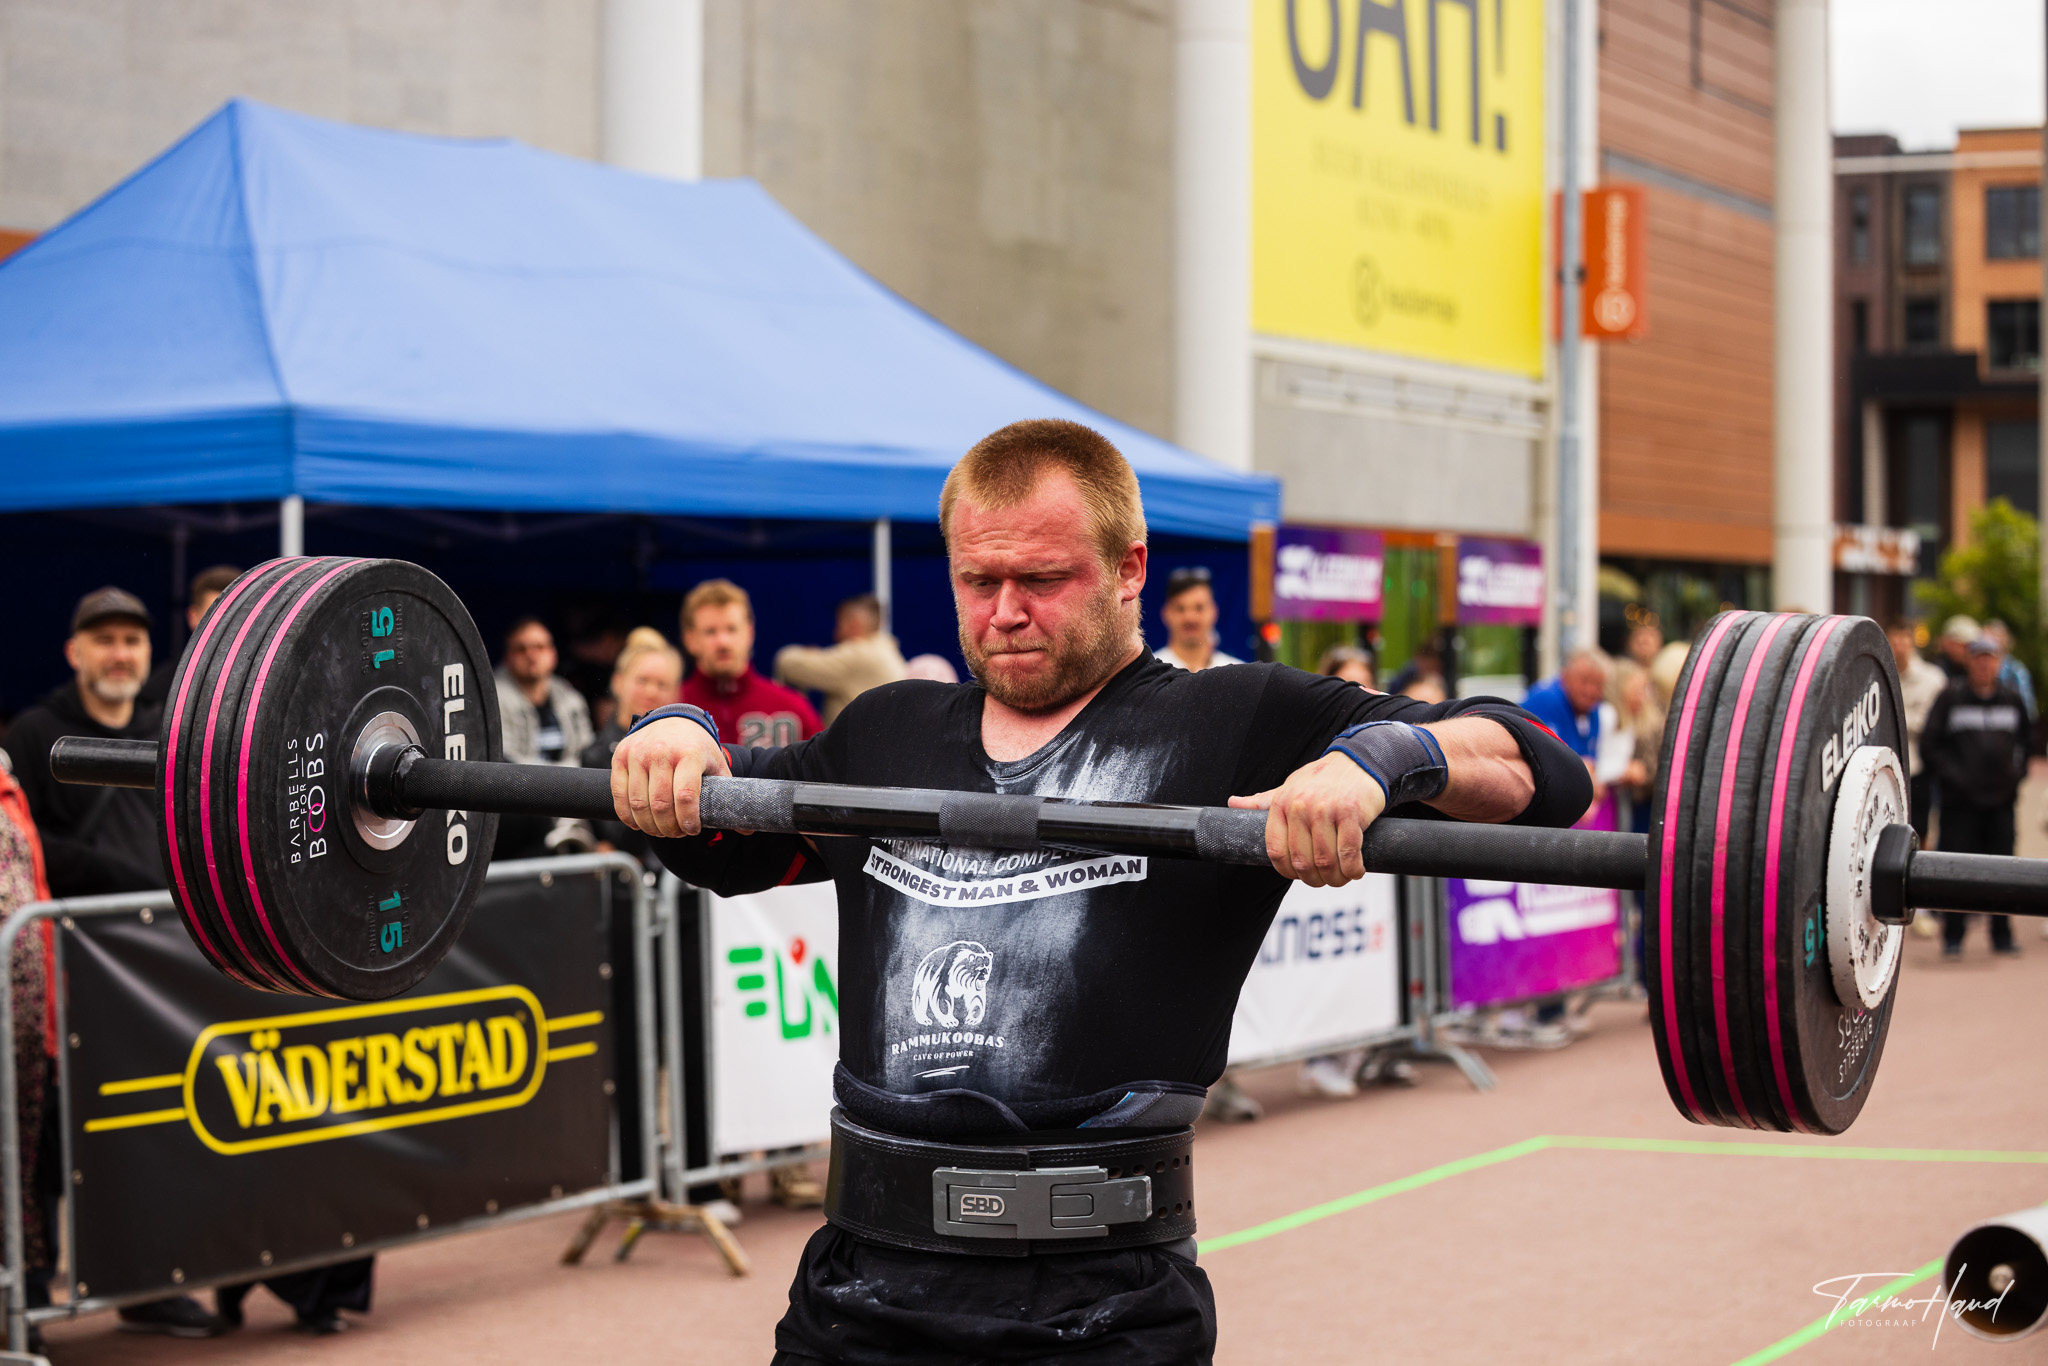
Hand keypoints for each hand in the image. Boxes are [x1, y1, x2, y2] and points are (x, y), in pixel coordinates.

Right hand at [612, 717, 730, 837]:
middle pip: (660, 804)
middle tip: (676, 833)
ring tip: (661, 829)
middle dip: (669, 827)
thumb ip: (729, 794)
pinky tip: (639, 823)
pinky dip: (628, 815)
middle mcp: (661, 751)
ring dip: (649, 825)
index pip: (686, 796)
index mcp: (690, 753)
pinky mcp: (621, 756)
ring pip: (638, 803)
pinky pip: (619, 795)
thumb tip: (747, 828)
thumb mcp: (716, 765)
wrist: (673, 719)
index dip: (688, 820)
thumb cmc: (697, 747)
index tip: (692, 829)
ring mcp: (638, 753)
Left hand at [1228, 752, 1388, 886]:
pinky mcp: (1351, 813)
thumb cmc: (1321, 780)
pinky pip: (1349, 852)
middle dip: (1314, 879)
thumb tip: (1232, 803)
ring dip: (1335, 878)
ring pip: (1326, 861)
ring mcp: (1326, 809)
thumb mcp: (1288, 788)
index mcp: (1281, 804)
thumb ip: (1263, 801)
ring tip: (1341, 878)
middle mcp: (1301, 806)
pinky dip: (1353, 869)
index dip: (1287, 871)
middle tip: (1324, 880)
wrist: (1358, 761)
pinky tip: (1356, 871)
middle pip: (1302, 861)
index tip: (1299, 875)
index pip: (1276, 851)